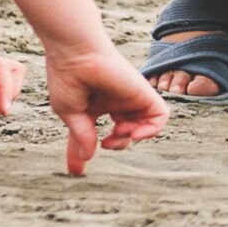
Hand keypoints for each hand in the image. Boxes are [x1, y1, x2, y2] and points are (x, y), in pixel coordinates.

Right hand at [47, 42, 167, 174]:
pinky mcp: (142, 92)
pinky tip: (132, 132)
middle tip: (105, 143)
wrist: (76, 54)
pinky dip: (151, 130)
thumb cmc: (67, 78)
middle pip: (122, 132)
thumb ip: (82, 136)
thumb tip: (88, 157)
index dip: (83, 154)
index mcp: (93, 106)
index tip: (78, 171)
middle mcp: (113, 102)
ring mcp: (128, 98)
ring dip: (132, 138)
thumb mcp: (70, 113)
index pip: (92, 135)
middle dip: (117, 145)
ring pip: (143, 125)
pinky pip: (160, 116)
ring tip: (117, 132)